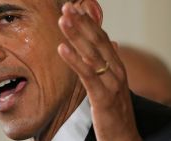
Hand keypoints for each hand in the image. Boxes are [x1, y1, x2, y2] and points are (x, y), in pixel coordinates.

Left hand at [58, 2, 141, 140]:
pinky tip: (62, 49)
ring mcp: (111, 83)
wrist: (124, 136)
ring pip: (92, 54)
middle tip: (67, 7)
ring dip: (76, 36)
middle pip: (97, 41)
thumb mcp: (113, 82)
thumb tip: (111, 43)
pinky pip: (87, 75)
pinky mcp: (103, 97)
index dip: (89, 23)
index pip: (102, 39)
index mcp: (116, 66)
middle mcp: (116, 70)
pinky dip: (74, 60)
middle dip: (81, 23)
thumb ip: (110, 62)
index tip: (76, 9)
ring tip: (64, 20)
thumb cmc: (115, 109)